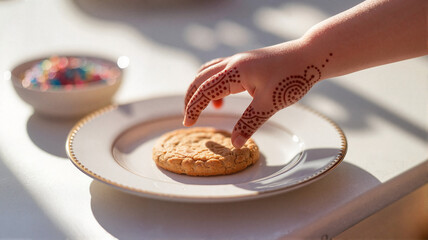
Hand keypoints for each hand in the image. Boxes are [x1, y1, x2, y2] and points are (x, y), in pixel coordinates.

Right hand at [183, 40, 331, 147]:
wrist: (310, 55)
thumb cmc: (292, 77)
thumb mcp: (270, 104)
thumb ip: (249, 123)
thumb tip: (235, 143)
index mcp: (235, 72)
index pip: (205, 90)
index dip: (193, 107)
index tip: (187, 123)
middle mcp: (233, 63)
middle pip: (200, 79)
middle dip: (191, 98)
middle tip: (189, 117)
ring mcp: (239, 61)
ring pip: (208, 73)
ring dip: (201, 90)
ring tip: (204, 108)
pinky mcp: (246, 63)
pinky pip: (220, 71)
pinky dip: (214, 85)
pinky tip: (224, 99)